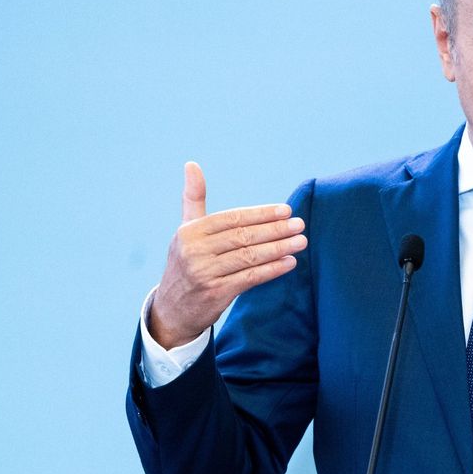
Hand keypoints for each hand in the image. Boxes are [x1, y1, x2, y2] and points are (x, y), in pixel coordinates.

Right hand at [149, 162, 307, 348]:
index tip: (286, 210)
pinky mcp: (215, 293)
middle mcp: (195, 251)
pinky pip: (249, 278)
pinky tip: (289, 263)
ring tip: (301, 242)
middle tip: (300, 225)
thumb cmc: (186, 262)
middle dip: (275, 230)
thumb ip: (193, 198)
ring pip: (249, 257)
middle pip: (243, 236)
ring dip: (279, 248)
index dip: (261, 214)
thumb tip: (192, 164)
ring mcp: (204, 273)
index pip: (233, 218)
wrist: (171, 309)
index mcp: (190, 231)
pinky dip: (272, 270)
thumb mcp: (186, 230)